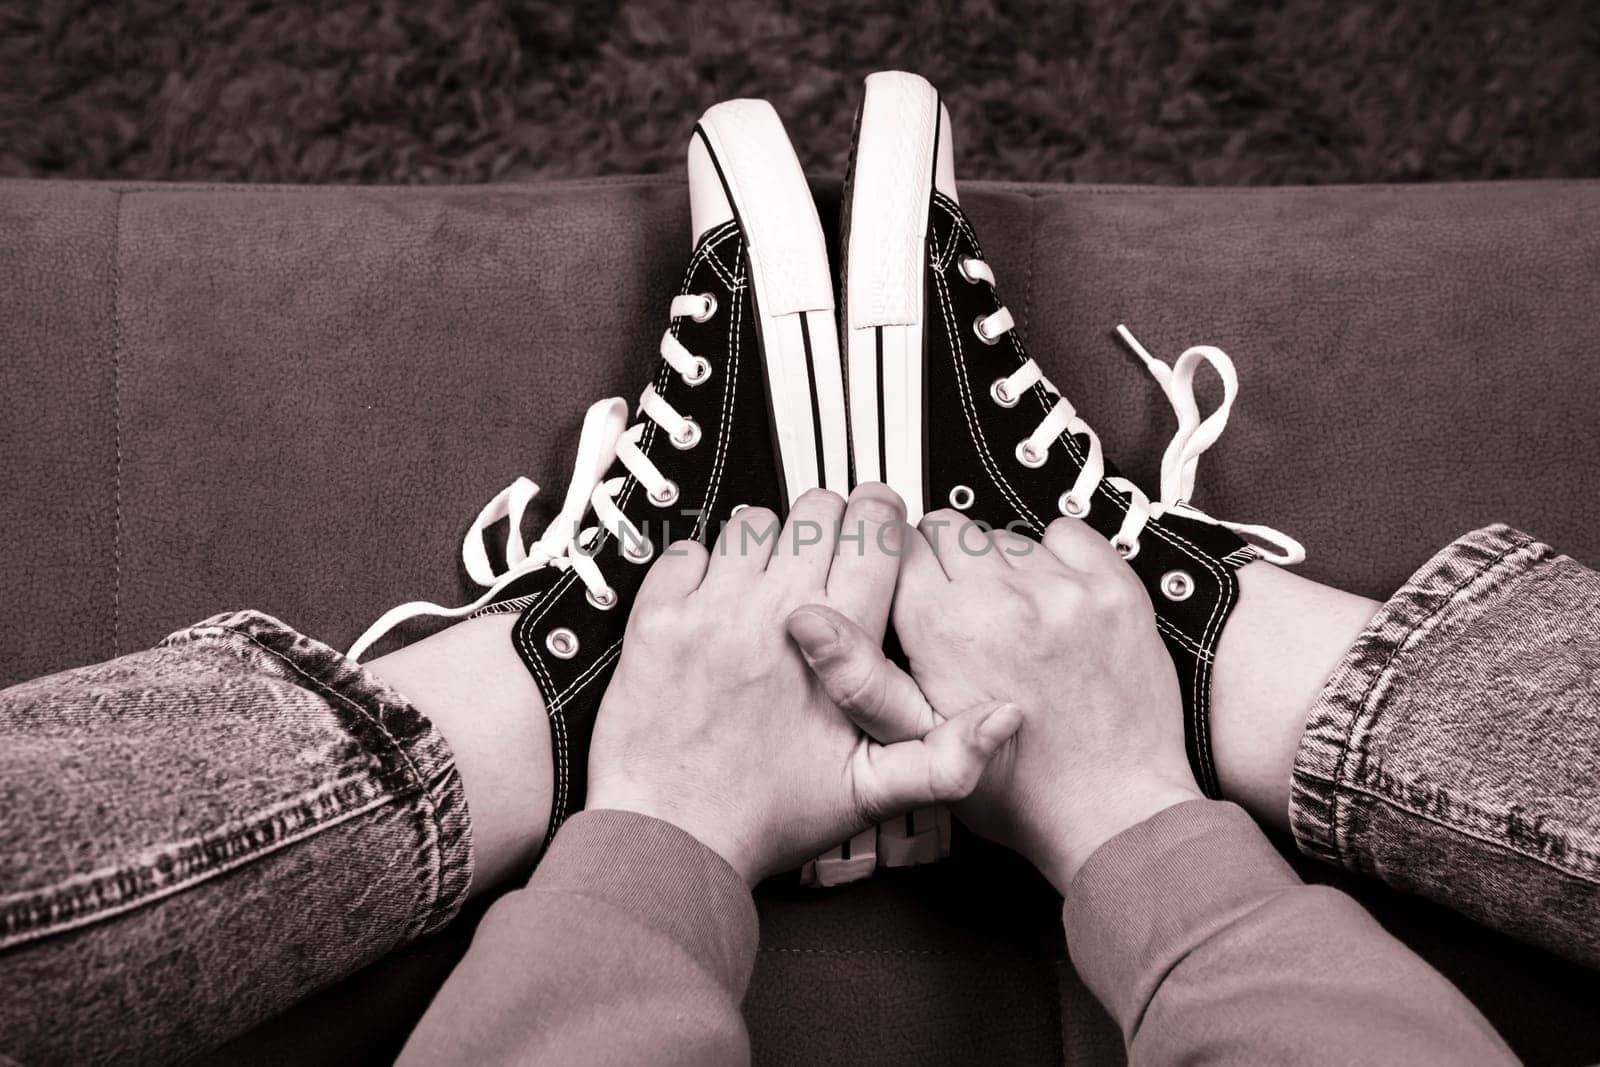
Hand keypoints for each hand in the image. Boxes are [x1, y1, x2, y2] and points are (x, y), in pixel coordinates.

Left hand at [586, 486, 1021, 884]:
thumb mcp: (873, 795)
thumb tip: (1004, 720)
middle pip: (817, 512)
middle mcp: (775, 614)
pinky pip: (684, 551)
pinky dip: (700, 565)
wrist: (674, 840)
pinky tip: (713, 600)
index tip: (877, 522)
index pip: (873, 532)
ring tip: (769, 581)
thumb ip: (946, 758)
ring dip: (767, 542)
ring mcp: (711, 611)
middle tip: (828, 552)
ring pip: (753, 522)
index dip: (880, 518)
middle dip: (831, 523)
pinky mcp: (658, 619)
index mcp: (836, 645)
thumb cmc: (767, 818)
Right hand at [790, 512, 1200, 890]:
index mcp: (947, 627)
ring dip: (1000, 567)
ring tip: (1009, 622)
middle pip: (949, 530)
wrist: (1110, 810)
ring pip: (1005, 535)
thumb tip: (808, 622)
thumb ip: (857, 676)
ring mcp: (1064, 589)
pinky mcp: (1113, 589)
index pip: (899, 545)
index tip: (910, 591)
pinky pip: (1069, 533)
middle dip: (944, 563)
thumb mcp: (912, 743)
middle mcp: (1004, 596)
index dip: (898, 570)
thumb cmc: (1016, 789)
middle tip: (959, 613)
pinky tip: (1052, 601)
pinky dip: (1057, 556)